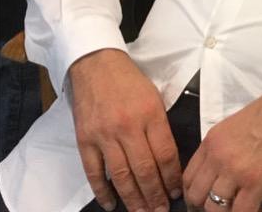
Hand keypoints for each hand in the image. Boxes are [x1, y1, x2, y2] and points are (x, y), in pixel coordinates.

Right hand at [69, 49, 181, 211]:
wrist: (96, 64)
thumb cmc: (129, 80)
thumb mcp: (154, 96)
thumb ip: (160, 127)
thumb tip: (168, 161)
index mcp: (150, 113)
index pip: (165, 154)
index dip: (172, 178)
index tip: (176, 192)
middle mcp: (128, 126)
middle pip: (145, 170)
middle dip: (155, 196)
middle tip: (161, 211)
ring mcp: (105, 134)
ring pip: (121, 176)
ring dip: (133, 199)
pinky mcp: (85, 139)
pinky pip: (94, 173)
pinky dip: (103, 192)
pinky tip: (112, 204)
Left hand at [183, 73, 261, 211]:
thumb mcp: (232, 127)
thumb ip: (220, 150)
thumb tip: (216, 174)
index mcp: (211, 141)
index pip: (188, 178)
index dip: (195, 193)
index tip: (203, 198)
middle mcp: (218, 156)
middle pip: (197, 196)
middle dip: (207, 204)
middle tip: (222, 204)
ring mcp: (236, 170)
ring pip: (215, 208)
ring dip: (226, 210)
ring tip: (237, 206)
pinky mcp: (256, 182)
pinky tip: (253, 206)